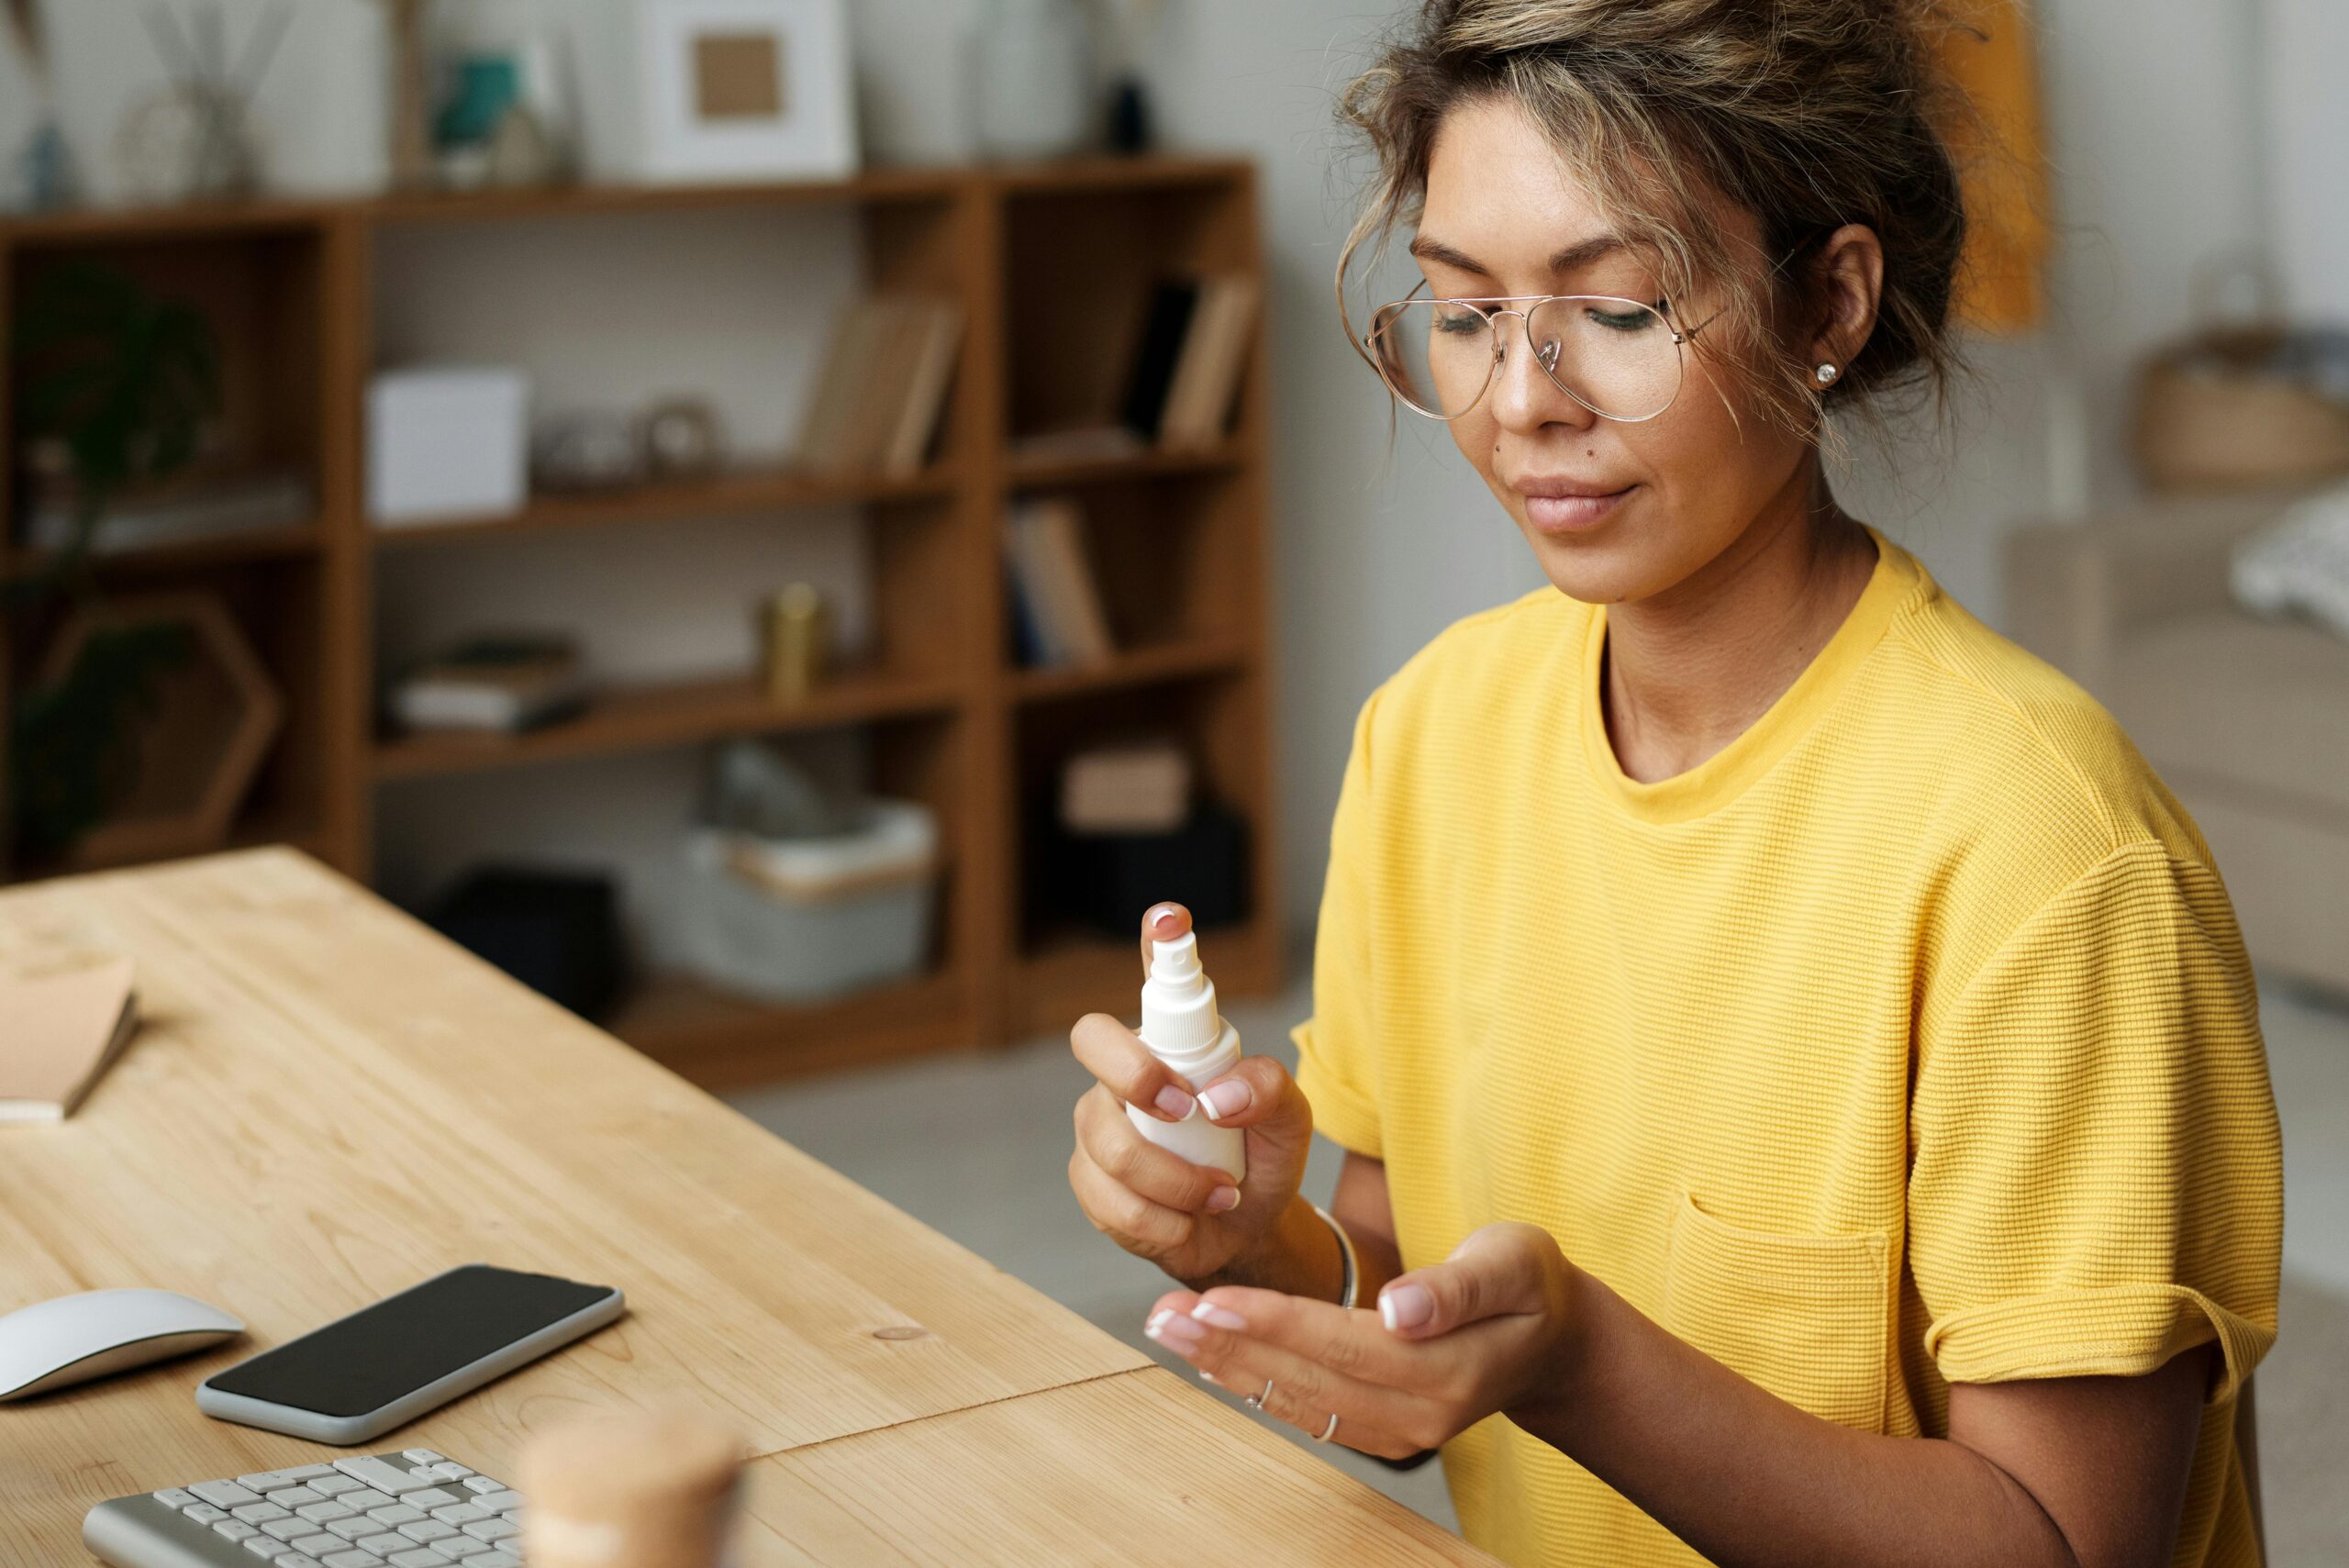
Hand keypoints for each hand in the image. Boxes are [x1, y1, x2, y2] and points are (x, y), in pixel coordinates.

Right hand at [1067, 903, 1315, 1287]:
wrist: (1245, 1233)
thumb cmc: (1261, 1159)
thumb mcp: (1290, 1122)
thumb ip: (1269, 1089)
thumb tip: (1216, 1097)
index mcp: (1177, 1041)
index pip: (1160, 977)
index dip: (1161, 940)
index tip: (1171, 918)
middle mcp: (1126, 1070)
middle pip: (1092, 1039)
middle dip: (1134, 1074)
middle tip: (1187, 1111)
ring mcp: (1100, 1125)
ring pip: (1109, 1144)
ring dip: (1177, 1181)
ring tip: (1219, 1193)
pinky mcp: (1091, 1182)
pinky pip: (1111, 1202)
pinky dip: (1163, 1222)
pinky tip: (1189, 1222)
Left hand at [1139, 1222, 1579, 1459]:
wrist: (1550, 1341)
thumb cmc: (1528, 1284)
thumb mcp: (1514, 1262)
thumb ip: (1458, 1287)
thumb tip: (1400, 1309)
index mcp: (1451, 1371)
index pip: (1347, 1345)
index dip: (1276, 1323)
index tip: (1215, 1300)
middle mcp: (1420, 1415)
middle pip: (1309, 1380)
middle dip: (1231, 1346)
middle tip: (1165, 1315)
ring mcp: (1398, 1431)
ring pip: (1298, 1400)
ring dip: (1229, 1366)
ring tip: (1170, 1330)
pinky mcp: (1379, 1429)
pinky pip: (1306, 1408)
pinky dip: (1254, 1381)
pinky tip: (1212, 1356)